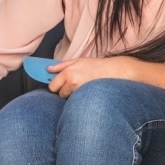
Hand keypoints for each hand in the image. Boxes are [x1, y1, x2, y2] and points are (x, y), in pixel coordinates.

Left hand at [48, 55, 164, 97]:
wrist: (116, 72)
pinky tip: (87, 95)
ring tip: (83, 90)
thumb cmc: (97, 66)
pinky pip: (77, 102)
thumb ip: (62, 65)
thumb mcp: (80, 61)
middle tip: (74, 88)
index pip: (52, 86)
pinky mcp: (86, 98)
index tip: (62, 85)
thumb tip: (48, 69)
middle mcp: (72, 81)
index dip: (57, 86)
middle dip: (63, 92)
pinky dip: (80, 100)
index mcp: (68, 71)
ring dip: (72, 97)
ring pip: (68, 99)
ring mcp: (79, 91)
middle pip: (59, 94)